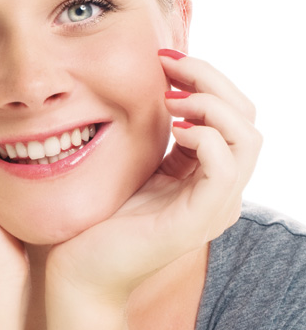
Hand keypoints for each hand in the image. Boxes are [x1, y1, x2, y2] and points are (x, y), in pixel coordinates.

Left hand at [48, 52, 261, 300]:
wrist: (80, 269)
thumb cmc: (102, 215)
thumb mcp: (138, 163)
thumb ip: (159, 133)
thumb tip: (164, 85)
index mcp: (205, 174)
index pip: (234, 115)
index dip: (206, 79)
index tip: (165, 60)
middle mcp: (219, 190)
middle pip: (247, 119)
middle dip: (211, 80)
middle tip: (169, 65)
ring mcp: (212, 206)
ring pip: (246, 138)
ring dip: (210, 104)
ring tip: (171, 100)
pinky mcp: (196, 220)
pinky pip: (223, 167)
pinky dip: (203, 135)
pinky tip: (172, 128)